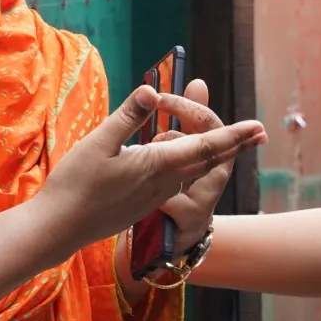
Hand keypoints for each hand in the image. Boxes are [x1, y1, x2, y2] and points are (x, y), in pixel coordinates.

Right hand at [37, 83, 265, 251]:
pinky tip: (180, 155)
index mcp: (158, 165)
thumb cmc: (75, 184)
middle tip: (260, 133)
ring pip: (192, 171)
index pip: (206, 146)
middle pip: (209, 160)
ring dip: (211, 153)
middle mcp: (165, 183)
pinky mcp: (145, 203)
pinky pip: (176, 180)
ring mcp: (156, 196)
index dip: (234, 135)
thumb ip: (129, 116)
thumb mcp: (99, 142)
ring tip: (228, 139)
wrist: (60, 229)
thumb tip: (153, 91)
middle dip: (235, 144)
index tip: (257, 126)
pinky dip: (188, 163)